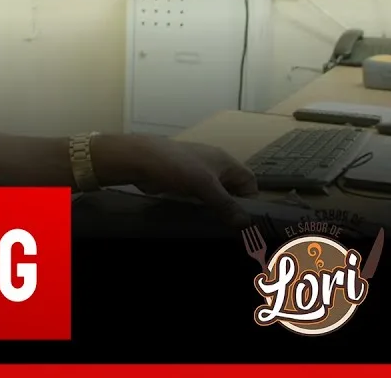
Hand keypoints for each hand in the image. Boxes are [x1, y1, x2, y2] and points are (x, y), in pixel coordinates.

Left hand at [97, 134, 258, 225]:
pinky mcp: (182, 183)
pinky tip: (199, 222)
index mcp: (224, 161)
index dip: (250, 199)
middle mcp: (214, 166)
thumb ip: (226, 204)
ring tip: (217, 229)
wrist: (139, 160)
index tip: (246, 219)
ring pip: (214, 195)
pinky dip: (201, 208)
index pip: (249, 181)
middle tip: (233, 230)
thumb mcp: (205, 185)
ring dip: (216, 209)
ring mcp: (197, 174)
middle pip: (232, 189)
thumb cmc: (176, 167)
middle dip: (233, 207)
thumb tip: (247, 224)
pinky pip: (198, 197)